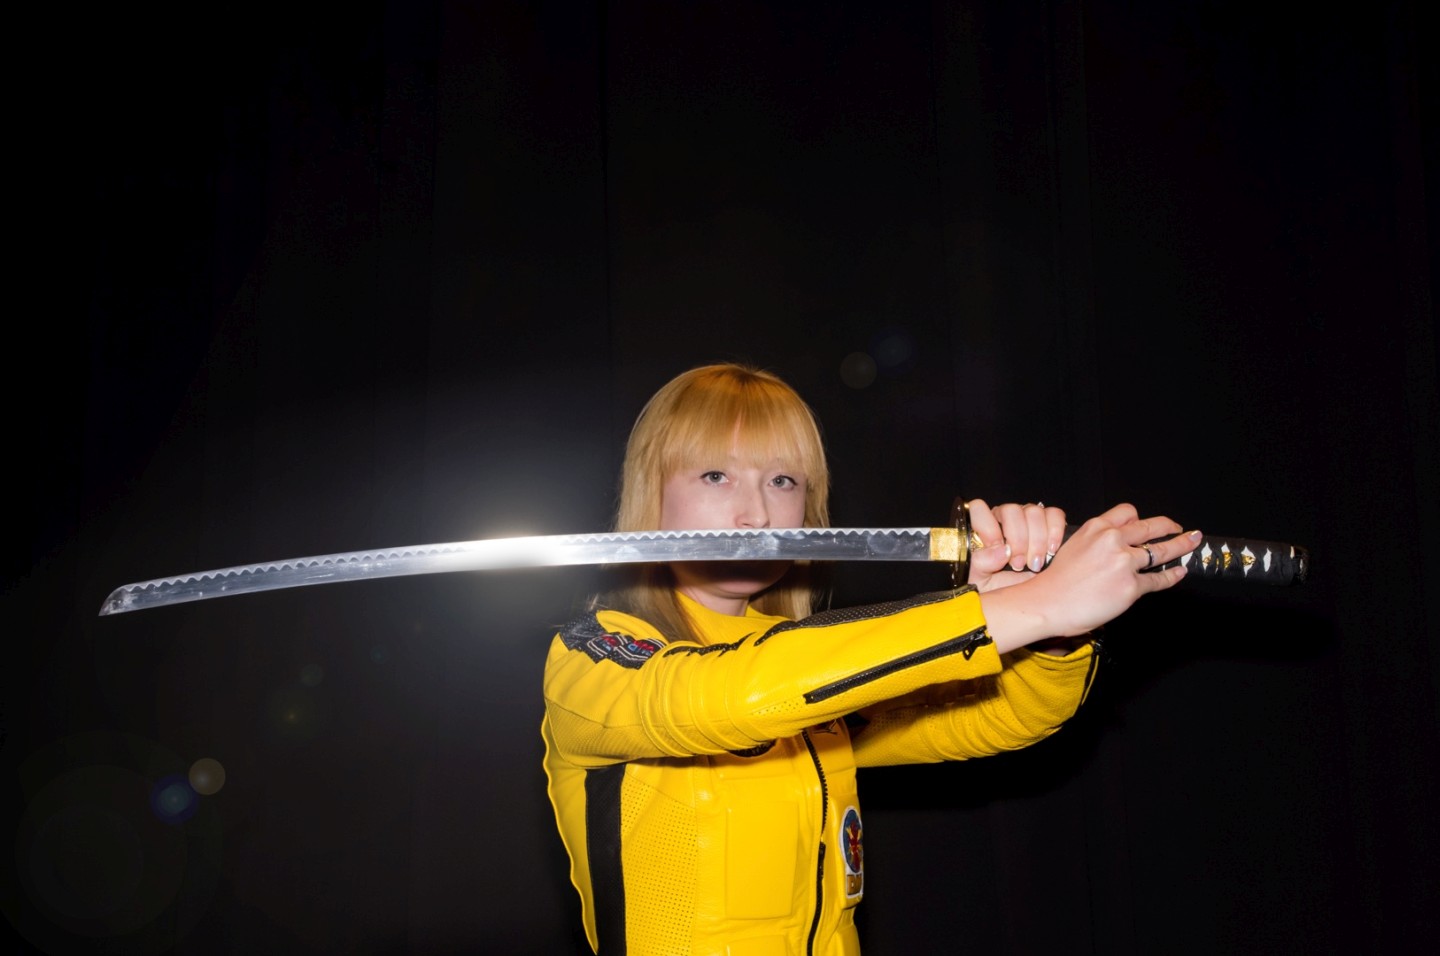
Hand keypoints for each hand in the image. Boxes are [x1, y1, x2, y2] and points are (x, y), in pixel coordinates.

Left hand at [965, 499, 1067, 592]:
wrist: (1022, 601)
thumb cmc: (997, 588)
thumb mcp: (981, 580)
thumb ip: (982, 563)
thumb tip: (1002, 550)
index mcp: (982, 528)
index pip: (979, 509)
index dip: (988, 527)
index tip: (998, 550)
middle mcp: (1004, 519)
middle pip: (1011, 510)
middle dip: (1018, 539)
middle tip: (1018, 564)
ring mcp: (1028, 519)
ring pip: (1034, 512)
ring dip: (1037, 540)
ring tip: (1035, 564)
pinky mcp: (1050, 524)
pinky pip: (1055, 515)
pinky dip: (1055, 532)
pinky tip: (1051, 551)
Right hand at [977, 502, 1201, 651]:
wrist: (1047, 603)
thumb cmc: (1056, 581)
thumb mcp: (1073, 548)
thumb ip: (1096, 543)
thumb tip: (1119, 548)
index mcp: (1096, 528)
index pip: (1127, 513)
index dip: (1141, 518)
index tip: (1150, 523)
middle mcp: (1112, 540)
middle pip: (1150, 527)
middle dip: (1169, 527)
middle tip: (1180, 529)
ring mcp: (1124, 562)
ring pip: (1161, 551)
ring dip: (1181, 546)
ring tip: (1192, 543)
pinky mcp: (1131, 586)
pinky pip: (1158, 579)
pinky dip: (1172, 576)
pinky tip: (1179, 572)